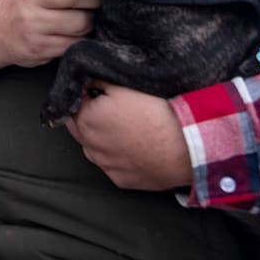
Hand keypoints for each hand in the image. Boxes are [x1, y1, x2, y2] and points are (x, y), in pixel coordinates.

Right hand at [0, 0, 98, 74]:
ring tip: (81, 17)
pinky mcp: (40, 49)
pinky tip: (71, 32)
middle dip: (96, 4)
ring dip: (88, 23)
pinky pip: (74, 44)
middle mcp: (31, 2)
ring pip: (82, 25)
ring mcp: (34, 28)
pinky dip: (79, 39)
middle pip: (81, 3)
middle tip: (94, 4)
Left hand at [66, 83, 193, 190]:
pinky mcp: (121, 180)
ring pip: (94, 149)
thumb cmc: (156, 113)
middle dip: (89, 117)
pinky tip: (134, 148)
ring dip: (101, 139)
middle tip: (112, 109)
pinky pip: (112, 166)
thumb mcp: (125, 85)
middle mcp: (89, 146)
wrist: (186, 146)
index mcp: (85, 119)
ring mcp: (105, 166)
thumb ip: (99, 80)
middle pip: (79, 127)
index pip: (73, 103)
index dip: (87, 95)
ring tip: (126, 129)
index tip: (101, 92)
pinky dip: (118, 157)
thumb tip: (88, 79)